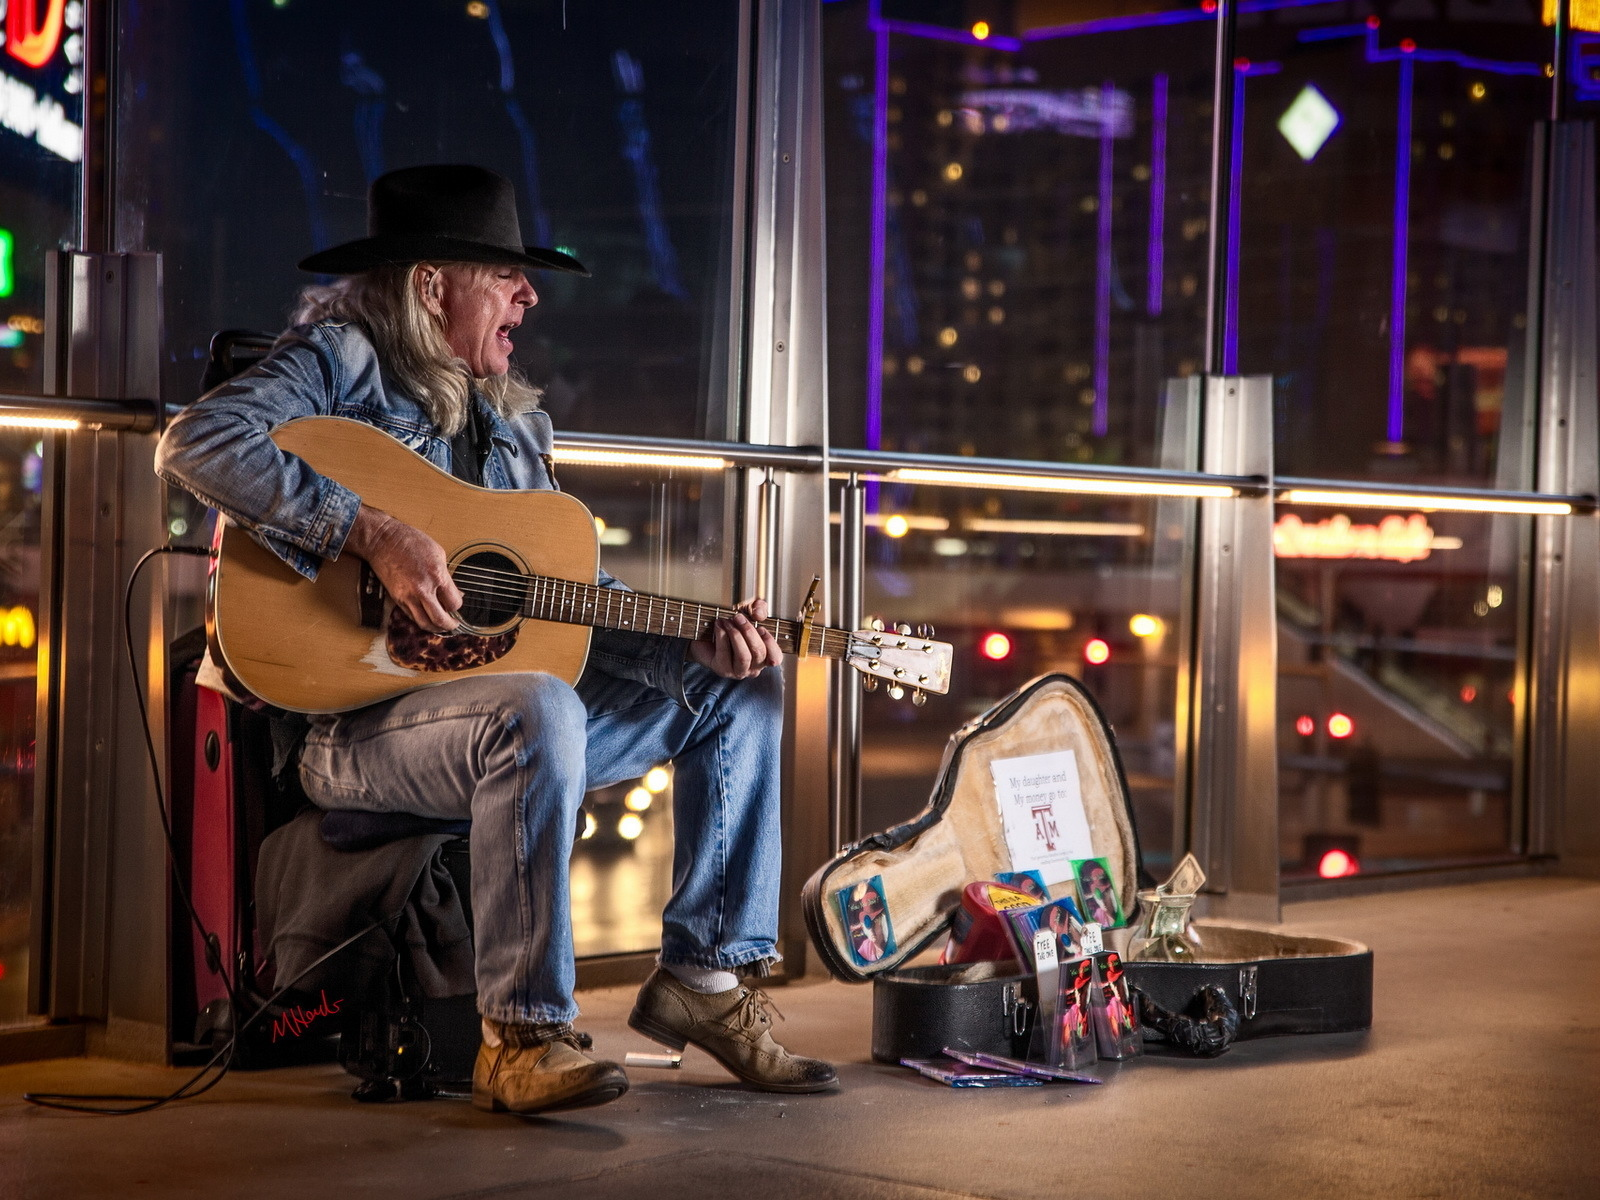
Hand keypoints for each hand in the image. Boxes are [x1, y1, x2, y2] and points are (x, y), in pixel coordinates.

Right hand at [343, 504, 462, 633]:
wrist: (383, 540)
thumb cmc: (410, 541)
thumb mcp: (438, 553)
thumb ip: (446, 576)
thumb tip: (453, 591)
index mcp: (437, 576)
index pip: (454, 603)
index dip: (457, 606)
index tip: (457, 604)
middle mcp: (423, 589)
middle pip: (440, 619)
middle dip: (449, 625)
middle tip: (453, 625)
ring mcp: (408, 596)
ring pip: (424, 623)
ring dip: (434, 628)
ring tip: (440, 626)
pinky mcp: (397, 598)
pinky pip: (411, 616)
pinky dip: (420, 619)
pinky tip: (426, 616)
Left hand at [688, 597, 781, 678]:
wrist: (707, 632)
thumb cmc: (732, 624)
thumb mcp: (749, 611)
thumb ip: (759, 608)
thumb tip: (759, 615)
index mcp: (764, 656)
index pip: (776, 658)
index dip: (770, 643)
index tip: (761, 627)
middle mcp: (753, 667)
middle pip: (758, 653)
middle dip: (749, 632)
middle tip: (738, 617)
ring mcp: (737, 671)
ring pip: (743, 656)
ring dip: (736, 635)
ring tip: (727, 621)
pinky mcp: (722, 669)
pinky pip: (725, 653)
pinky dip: (722, 636)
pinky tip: (718, 625)